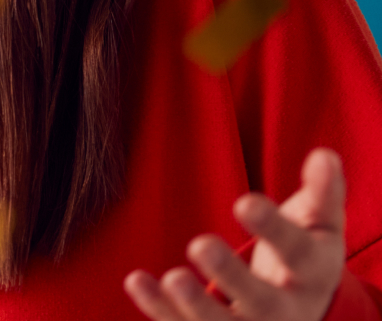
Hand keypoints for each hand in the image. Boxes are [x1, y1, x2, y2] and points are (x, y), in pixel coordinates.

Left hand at [124, 148, 345, 320]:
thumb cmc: (305, 251)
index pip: (297, 253)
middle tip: (200, 245)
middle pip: (263, 302)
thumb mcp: (322, 223)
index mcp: (314, 274)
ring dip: (195, 306)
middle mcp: (286, 311)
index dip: (272, 229)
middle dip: (233, 277)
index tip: (244, 202)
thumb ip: (323, 191)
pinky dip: (160, 309)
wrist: (302, 304)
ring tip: (172, 278)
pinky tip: (136, 280)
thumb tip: (324, 156)